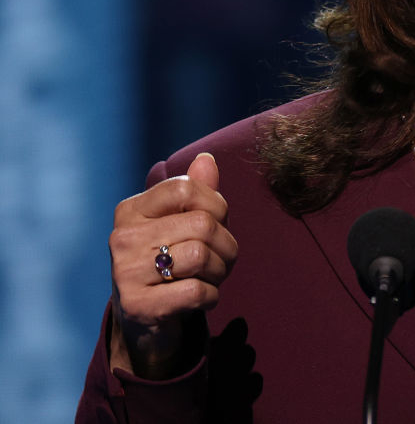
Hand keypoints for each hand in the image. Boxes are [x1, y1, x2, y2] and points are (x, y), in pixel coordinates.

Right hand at [108, 153, 237, 378]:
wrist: (146, 322)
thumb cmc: (171, 262)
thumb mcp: (183, 224)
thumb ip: (197, 192)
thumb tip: (207, 159)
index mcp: (131, 210)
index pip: (187, 187)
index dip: (216, 205)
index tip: (217, 223)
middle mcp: (122, 237)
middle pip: (203, 224)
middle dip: (227, 245)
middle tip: (221, 260)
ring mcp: (125, 272)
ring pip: (201, 257)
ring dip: (220, 271)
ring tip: (211, 278)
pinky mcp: (137, 306)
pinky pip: (197, 291)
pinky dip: (212, 296)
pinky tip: (202, 298)